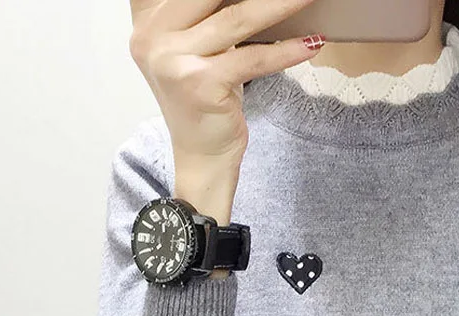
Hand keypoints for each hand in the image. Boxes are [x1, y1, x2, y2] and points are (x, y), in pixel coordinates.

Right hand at [128, 0, 324, 160]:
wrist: (202, 157)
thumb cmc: (205, 101)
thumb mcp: (196, 49)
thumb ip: (204, 15)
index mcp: (147, 22)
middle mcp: (152, 37)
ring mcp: (173, 61)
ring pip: (237, 18)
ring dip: (281, 4)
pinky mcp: (201, 84)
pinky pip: (253, 58)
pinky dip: (287, 50)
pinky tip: (311, 43)